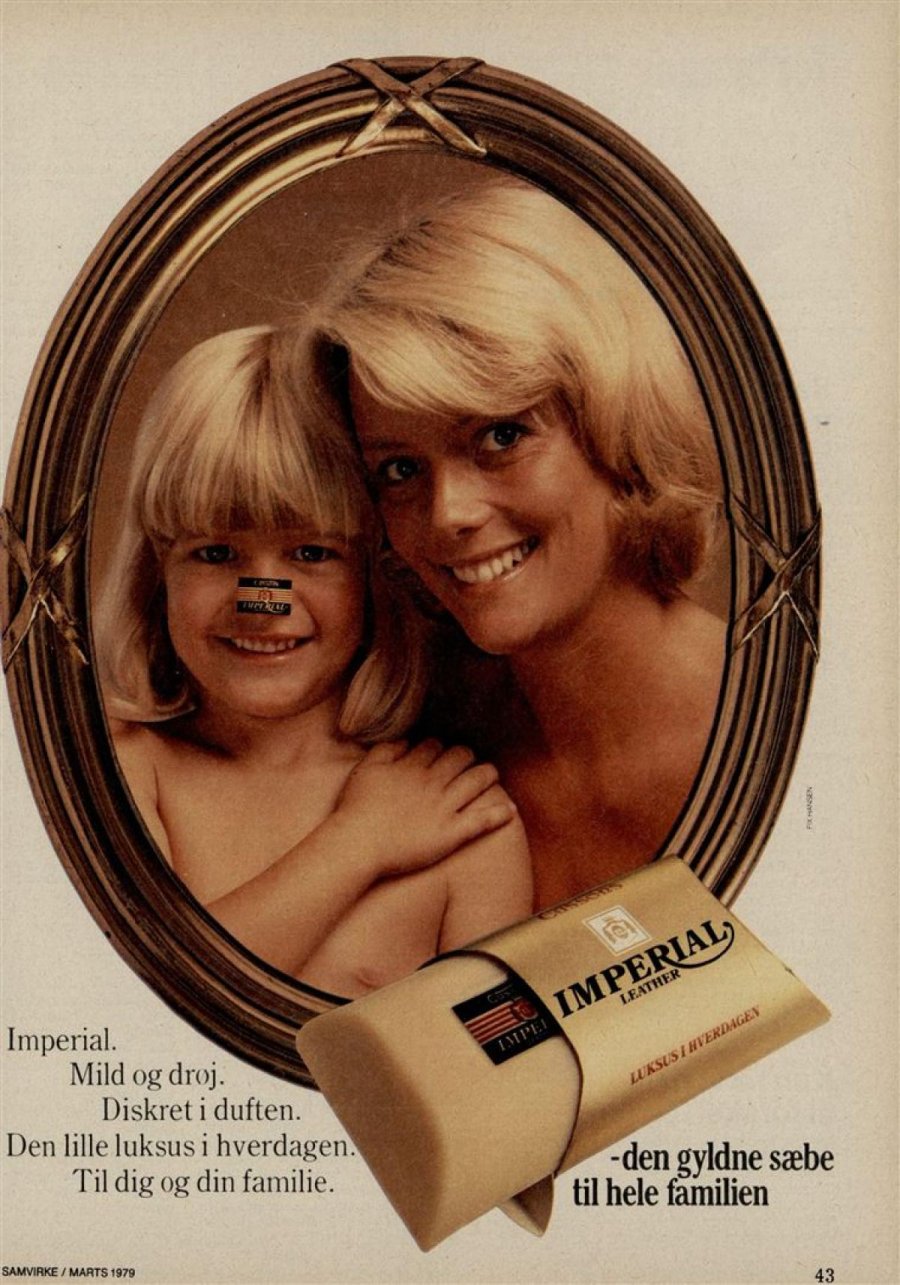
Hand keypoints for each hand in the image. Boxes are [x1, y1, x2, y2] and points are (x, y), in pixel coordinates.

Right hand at [332, 739, 516, 876]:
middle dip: (467, 755)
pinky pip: (481, 820)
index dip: (440, 746)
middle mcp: (433, 782)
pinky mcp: (451, 833)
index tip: (440, 752)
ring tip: (491, 774)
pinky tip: (510, 810)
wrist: (358, 843)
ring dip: (488, 774)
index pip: (436, 745)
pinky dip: (499, 814)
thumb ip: (386, 750)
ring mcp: (445, 807)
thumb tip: (405, 740)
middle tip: (468, 760)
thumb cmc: (356, 808)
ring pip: (477, 781)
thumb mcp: (366, 769)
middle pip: (461, 757)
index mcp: (413, 766)